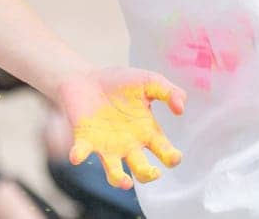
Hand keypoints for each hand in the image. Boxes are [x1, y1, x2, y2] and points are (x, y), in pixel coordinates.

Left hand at [56, 68, 185, 189]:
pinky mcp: (85, 140)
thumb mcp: (148, 81)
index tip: (173, 157)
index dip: (171, 158)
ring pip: (115, 173)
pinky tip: (77, 155)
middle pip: (142, 170)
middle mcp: (129, 145)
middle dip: (149, 175)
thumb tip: (181, 109)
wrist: (87, 77)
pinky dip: (79, 155)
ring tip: (124, 181)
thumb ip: (168, 91)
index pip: (164, 151)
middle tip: (153, 172)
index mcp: (147, 132)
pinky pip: (82, 153)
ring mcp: (107, 146)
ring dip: (119, 180)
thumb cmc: (120, 82)